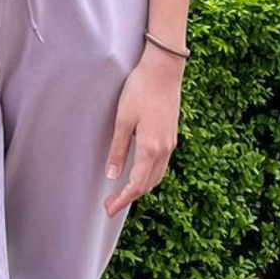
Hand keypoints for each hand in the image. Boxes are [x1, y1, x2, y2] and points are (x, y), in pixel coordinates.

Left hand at [103, 44, 184, 217]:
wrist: (164, 69)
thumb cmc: (141, 89)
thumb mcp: (124, 119)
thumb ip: (119, 149)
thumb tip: (112, 176)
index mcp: (152, 148)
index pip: (136, 184)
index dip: (122, 200)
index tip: (108, 209)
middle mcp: (165, 149)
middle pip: (148, 184)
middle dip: (130, 196)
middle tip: (111, 203)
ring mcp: (171, 142)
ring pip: (158, 175)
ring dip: (141, 186)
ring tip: (123, 190)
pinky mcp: (172, 134)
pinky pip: (162, 163)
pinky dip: (150, 173)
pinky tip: (139, 169)